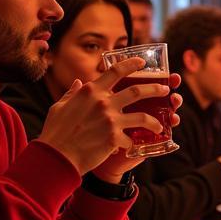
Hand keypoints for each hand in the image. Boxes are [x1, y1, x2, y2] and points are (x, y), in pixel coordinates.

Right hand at [38, 59, 182, 177]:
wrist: (56, 157)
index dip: (131, 64)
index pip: (115, 71)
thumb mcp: (59, 106)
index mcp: (91, 91)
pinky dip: (133, 143)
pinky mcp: (114, 138)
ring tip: (162, 124)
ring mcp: (110, 120)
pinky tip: (134, 146)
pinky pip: (131, 140)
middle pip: (138, 90)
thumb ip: (72, 93)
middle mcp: (103, 102)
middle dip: (155, 89)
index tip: (142, 63)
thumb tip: (79, 83)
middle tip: (165, 89)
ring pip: (143, 116)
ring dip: (155, 120)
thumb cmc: (55, 132)